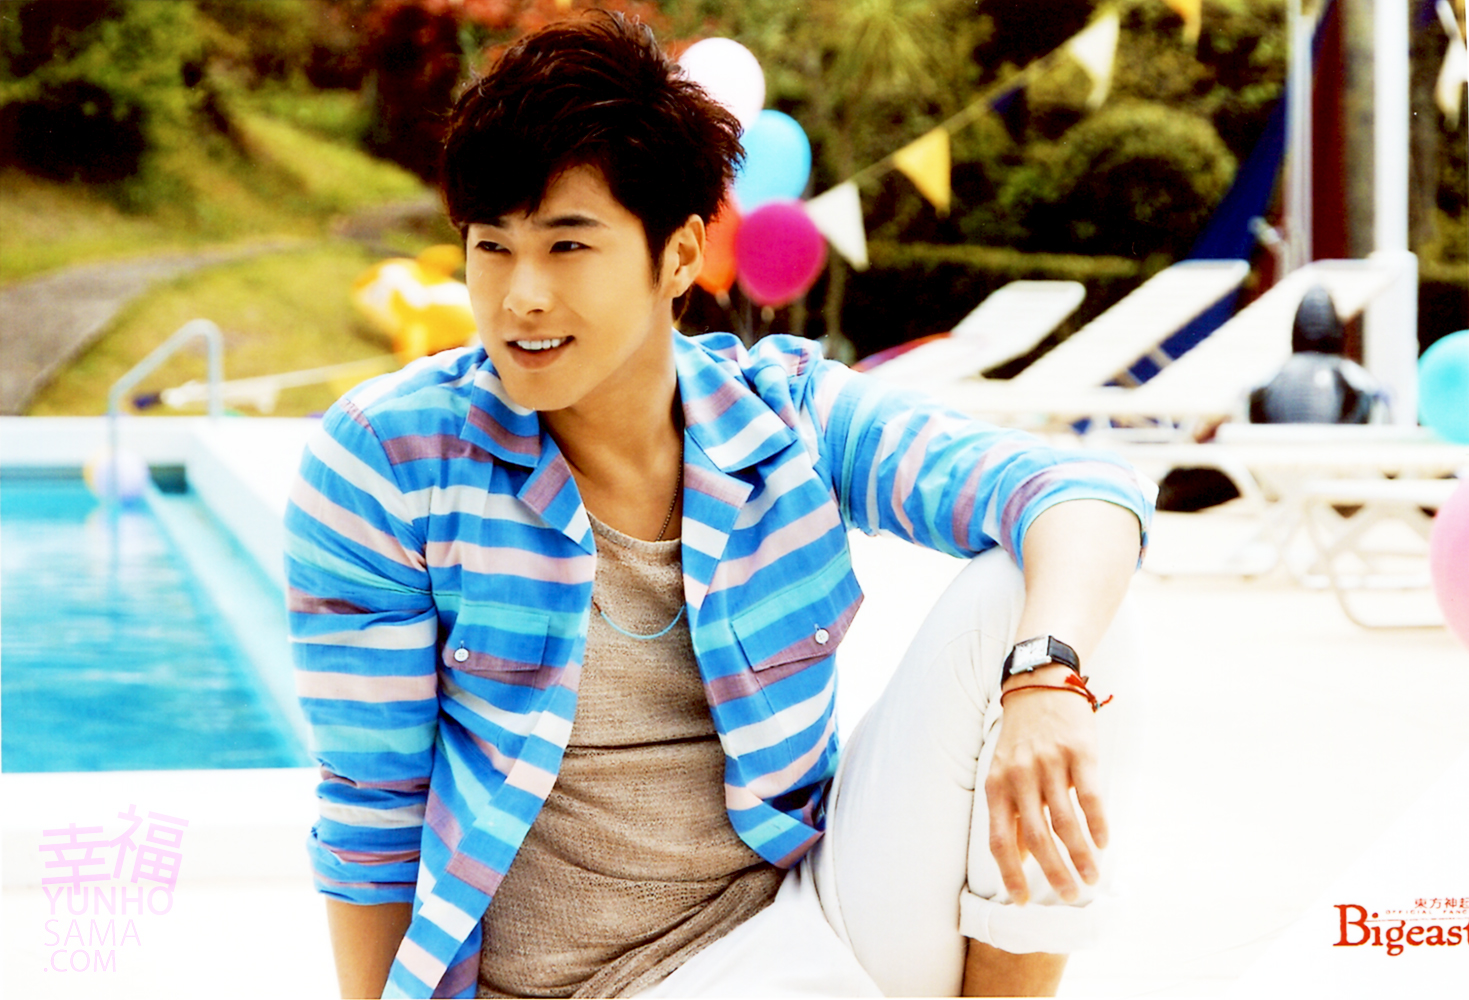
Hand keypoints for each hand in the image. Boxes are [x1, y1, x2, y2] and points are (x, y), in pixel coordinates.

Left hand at [984, 665, 1105, 904]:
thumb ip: (1012, 813)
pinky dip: (1098, 825)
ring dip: (1081, 856)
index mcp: (997, 785)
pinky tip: (1104, 844)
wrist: (1041, 683)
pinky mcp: (1079, 752)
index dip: (1010, 874)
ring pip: (1067, 822)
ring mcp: (1050, 763)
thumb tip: (1018, 858)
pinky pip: (1090, 797)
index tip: (1022, 902)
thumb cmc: (1022, 737)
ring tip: (1091, 878)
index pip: (1000, 840)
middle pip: (1038, 838)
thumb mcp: (1005, 772)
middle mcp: (1020, 776)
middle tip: (1070, 896)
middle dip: (1055, 873)